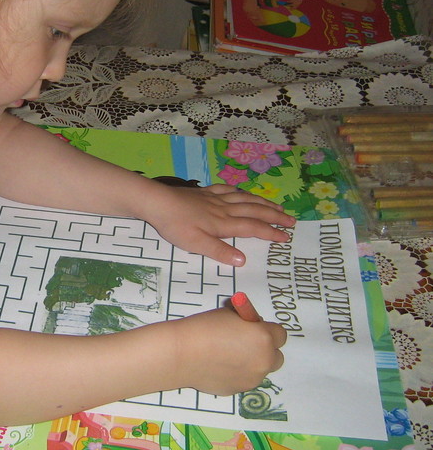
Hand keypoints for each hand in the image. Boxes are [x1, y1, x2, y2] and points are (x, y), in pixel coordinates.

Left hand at [145, 183, 294, 265]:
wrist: (157, 202)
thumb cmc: (175, 225)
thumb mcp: (195, 244)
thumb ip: (219, 251)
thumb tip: (243, 260)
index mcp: (224, 224)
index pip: (253, 228)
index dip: (271, 232)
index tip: (286, 237)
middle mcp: (224, 209)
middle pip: (254, 211)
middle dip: (274, 216)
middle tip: (291, 220)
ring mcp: (214, 198)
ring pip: (244, 198)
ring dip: (262, 202)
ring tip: (276, 205)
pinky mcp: (204, 192)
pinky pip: (228, 189)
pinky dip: (240, 191)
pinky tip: (243, 191)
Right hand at [172, 307, 286, 395]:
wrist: (183, 353)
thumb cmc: (204, 327)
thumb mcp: (228, 314)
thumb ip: (245, 321)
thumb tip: (250, 324)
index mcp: (263, 337)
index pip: (280, 334)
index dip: (267, 330)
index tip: (253, 329)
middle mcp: (264, 360)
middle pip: (277, 356)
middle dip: (265, 350)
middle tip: (245, 344)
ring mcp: (253, 378)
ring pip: (261, 370)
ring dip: (252, 363)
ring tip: (228, 357)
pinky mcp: (240, 390)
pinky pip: (246, 380)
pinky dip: (238, 374)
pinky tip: (219, 367)